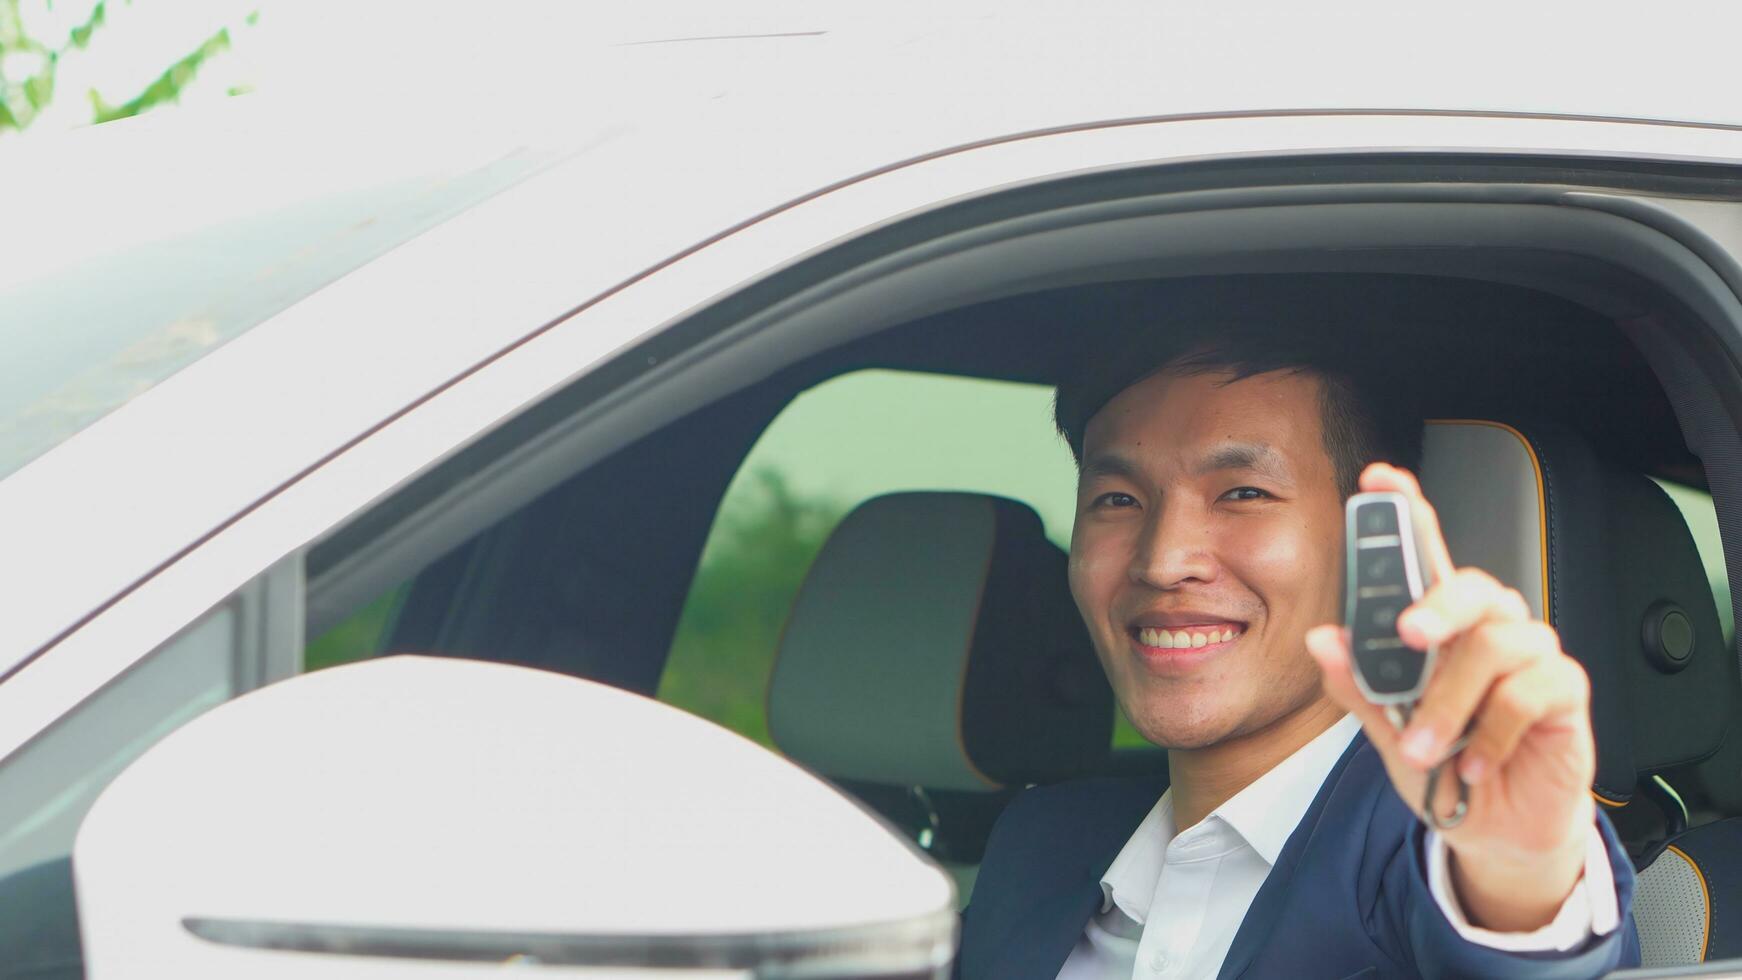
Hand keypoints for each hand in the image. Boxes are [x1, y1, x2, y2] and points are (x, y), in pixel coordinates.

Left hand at [1305, 462, 1595, 932]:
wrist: (1493, 829)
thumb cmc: (1443, 766)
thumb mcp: (1386, 731)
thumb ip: (1358, 686)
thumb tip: (1323, 640)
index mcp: (1440, 626)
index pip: (1425, 554)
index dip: (1406, 511)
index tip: (1379, 482)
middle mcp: (1488, 628)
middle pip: (1471, 585)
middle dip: (1437, 605)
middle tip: (1409, 635)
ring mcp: (1530, 655)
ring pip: (1492, 647)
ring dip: (1450, 705)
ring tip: (1427, 748)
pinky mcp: (1563, 691)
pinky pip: (1527, 693)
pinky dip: (1490, 734)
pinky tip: (1474, 763)